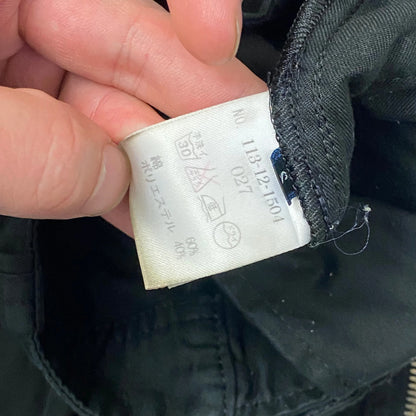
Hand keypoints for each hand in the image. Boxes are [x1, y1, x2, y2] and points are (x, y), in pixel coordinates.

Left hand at [0, 0, 265, 235]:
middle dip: (186, 108)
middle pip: (128, 53)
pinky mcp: (20, 117)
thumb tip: (114, 179)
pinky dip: (112, 177)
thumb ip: (37, 149)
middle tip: (238, 152)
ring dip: (152, 159)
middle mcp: (19, 19)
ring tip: (196, 196)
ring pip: (108, 106)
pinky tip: (141, 206)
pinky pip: (80, 140)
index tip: (218, 41)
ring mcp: (18, 70)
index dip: (191, 2)